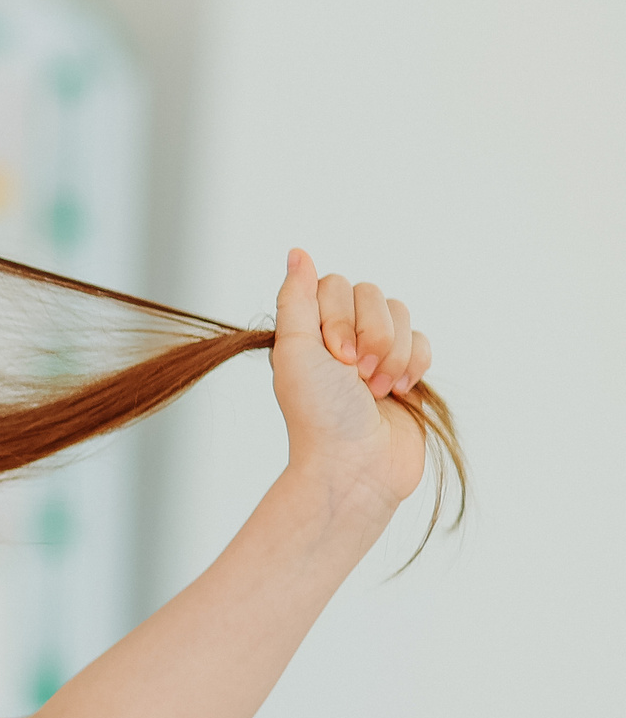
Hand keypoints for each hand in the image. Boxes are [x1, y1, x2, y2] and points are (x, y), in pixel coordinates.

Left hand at [271, 248, 432, 518]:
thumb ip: (296, 299)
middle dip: (370, 335)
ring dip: (391, 352)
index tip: (333, 356)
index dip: (340, 316)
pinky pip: (422, 340)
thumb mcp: (295, 350)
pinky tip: (399, 393)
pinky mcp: (405, 371)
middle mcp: (339, 337)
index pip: (334, 284)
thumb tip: (297, 252)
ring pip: (400, 314)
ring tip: (376, 389)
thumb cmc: (320, 414)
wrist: (356, 465)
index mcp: (308, 330)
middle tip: (355, 375)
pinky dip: (413, 364)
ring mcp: (374, 353)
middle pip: (372, 294)